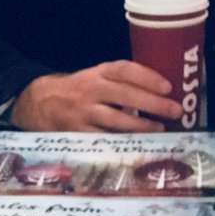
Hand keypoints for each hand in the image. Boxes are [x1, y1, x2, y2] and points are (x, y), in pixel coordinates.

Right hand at [10, 61, 182, 131]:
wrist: (39, 101)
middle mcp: (91, 90)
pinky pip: (103, 139)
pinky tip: (138, 145)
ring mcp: (84, 112)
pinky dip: (122, 143)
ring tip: (161, 128)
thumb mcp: (95, 77)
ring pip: (116, 120)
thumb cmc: (79, 89)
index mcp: (98, 73)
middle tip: (175, 110)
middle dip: (153, 104)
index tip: (167, 86)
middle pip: (125, 95)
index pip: (124, 70)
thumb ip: (120, 83)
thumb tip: (160, 93)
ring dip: (142, 126)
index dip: (147, 77)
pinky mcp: (78, 132)